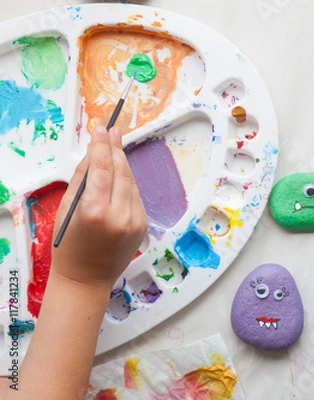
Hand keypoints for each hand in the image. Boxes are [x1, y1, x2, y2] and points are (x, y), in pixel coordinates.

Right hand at [52, 126, 147, 290]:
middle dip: (116, 149)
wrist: (86, 280)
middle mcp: (120, 217)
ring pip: (131, 183)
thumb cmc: (70, 247)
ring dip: (122, 165)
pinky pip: (136, 197)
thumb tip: (94, 153)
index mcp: (95, 212)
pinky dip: (127, 184)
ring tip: (114, 148)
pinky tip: (120, 175)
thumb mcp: (67, 210)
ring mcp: (135, 222)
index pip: (102, 169)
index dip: (102, 146)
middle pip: (121, 172)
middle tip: (113, 130)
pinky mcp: (142, 226)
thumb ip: (82, 180)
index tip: (102, 129)